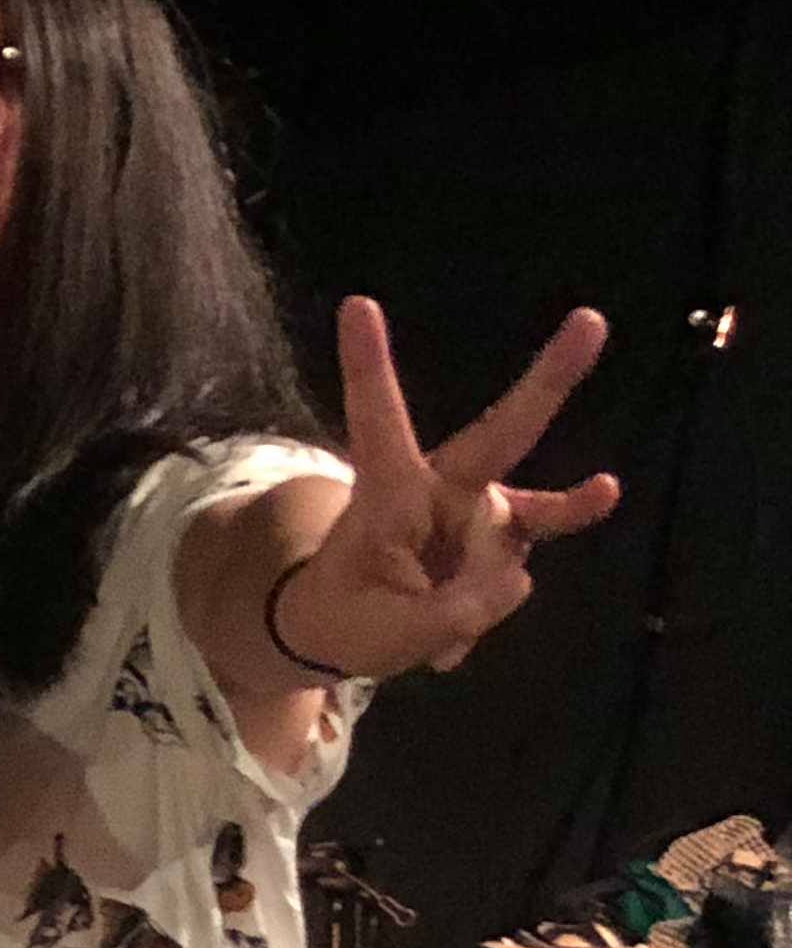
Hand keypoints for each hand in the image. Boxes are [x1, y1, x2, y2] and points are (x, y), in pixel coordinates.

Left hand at [274, 297, 616, 678]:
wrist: (342, 629)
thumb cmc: (345, 617)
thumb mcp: (383, 631)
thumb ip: (449, 613)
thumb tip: (516, 578)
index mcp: (387, 494)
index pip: (379, 422)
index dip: (369, 366)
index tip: (357, 304)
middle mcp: (440, 490)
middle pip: (500, 432)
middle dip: (547, 380)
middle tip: (591, 320)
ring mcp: (478, 513)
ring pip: (532, 509)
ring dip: (572, 504)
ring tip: (604, 491)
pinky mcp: (501, 541)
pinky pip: (530, 557)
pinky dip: (508, 594)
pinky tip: (463, 643)